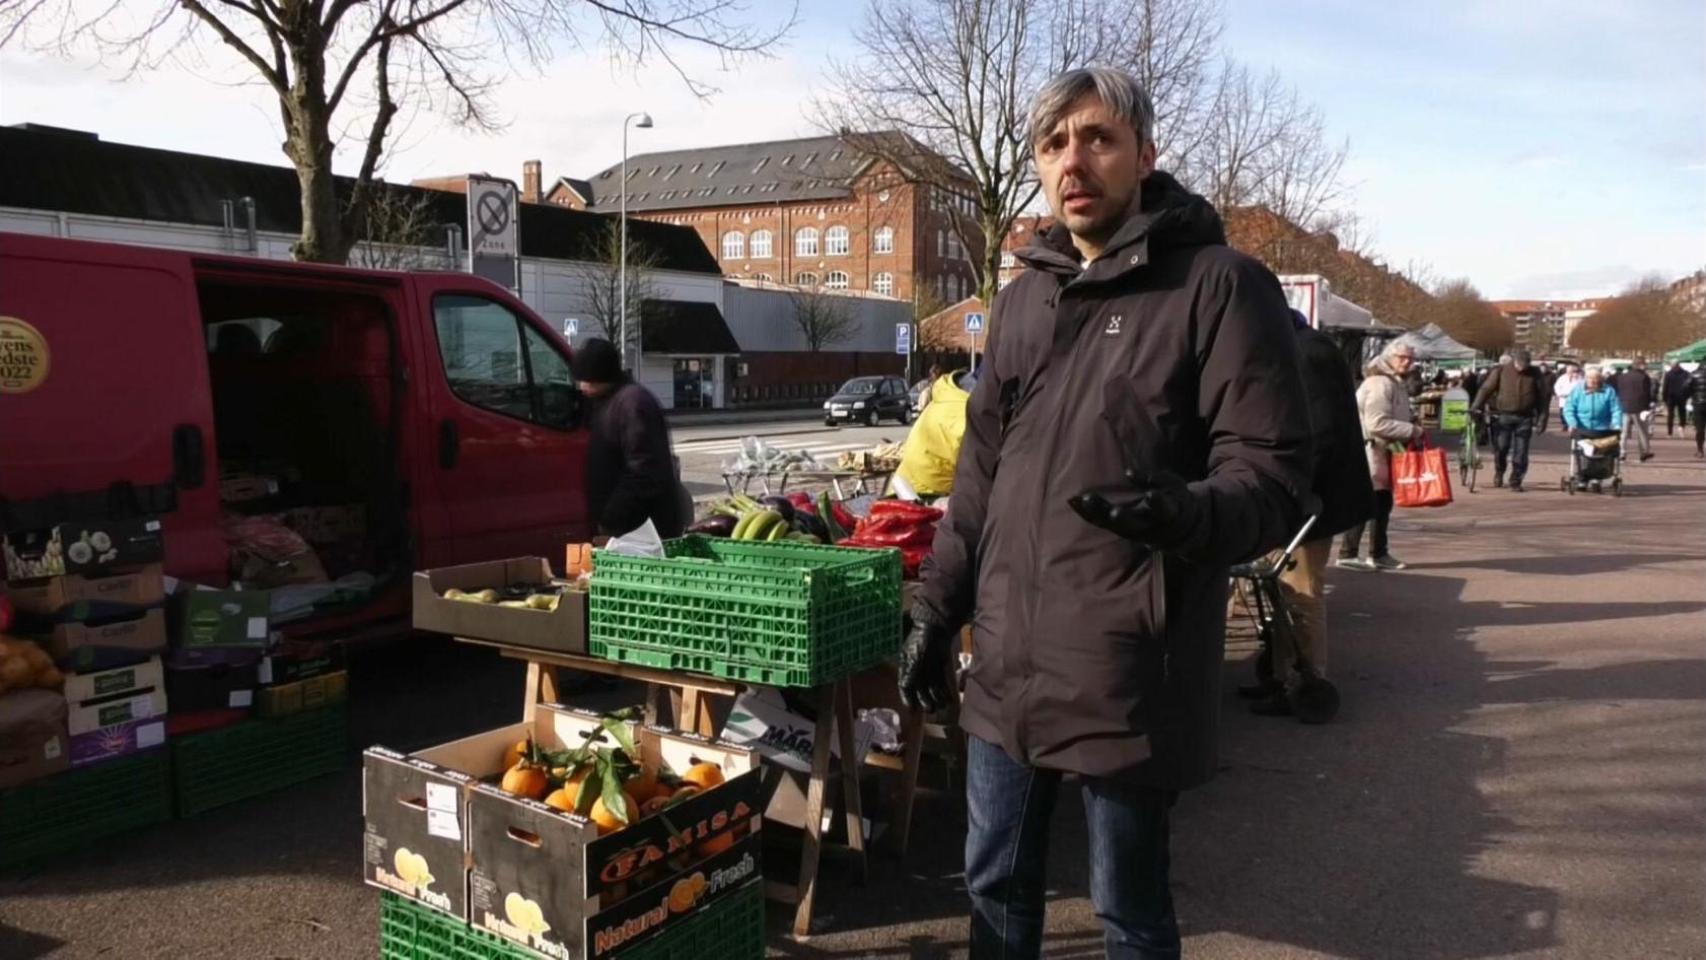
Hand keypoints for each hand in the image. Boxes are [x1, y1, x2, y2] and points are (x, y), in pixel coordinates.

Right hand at [898, 612, 955, 712]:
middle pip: (920, 690)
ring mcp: (929, 670)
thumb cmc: (920, 643)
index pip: (905, 687)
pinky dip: (944, 691)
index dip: (907, 699)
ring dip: (936, 697)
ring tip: (942, 706)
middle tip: (931, 710)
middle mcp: (916, 671)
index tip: (912, 710)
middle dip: (925, 700)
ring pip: (932, 688)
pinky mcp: (939, 668)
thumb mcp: (912, 658)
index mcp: (906, 668)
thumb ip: (909, 674)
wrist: (935, 629)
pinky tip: (948, 699)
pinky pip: (941, 683)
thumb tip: (904, 688)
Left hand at [1068, 468, 1198, 550]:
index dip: (1158, 502)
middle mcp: (1148, 525)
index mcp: (1166, 513)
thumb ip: (1156, 479)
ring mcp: (1132, 531)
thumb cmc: (1172, 497)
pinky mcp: (1119, 531)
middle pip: (1135, 524)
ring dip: (1098, 514)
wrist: (1175, 529)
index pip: (1163, 509)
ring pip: (1114, 526)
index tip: (1152, 494)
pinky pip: (1101, 524)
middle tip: (1114, 512)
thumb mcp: (1173, 485)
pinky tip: (1074, 502)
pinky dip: (1088, 514)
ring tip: (1082, 501)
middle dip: (1124, 518)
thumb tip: (1130, 473)